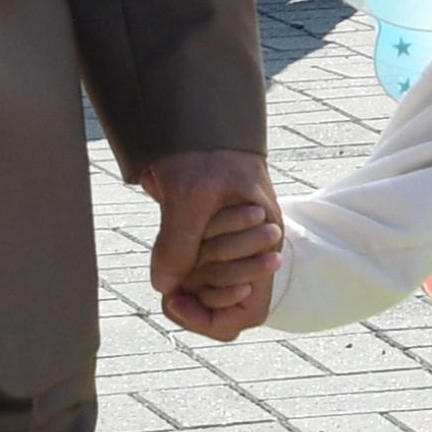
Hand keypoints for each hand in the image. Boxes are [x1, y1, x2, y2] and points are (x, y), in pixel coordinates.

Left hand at [142, 147, 283, 339]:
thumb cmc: (204, 148)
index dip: (209, 316)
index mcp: (266, 237)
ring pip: (210, 287)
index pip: (247, 311)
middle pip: (227, 302)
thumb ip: (178, 243)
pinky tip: (167, 253)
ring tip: (168, 261)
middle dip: (196, 292)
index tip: (175, 298)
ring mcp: (239, 239)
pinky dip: (180, 266)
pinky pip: (199, 269)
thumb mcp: (189, 194)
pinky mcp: (218, 232)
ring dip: (187, 279)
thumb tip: (165, 288)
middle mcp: (257, 245)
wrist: (198, 115)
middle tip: (168, 275)